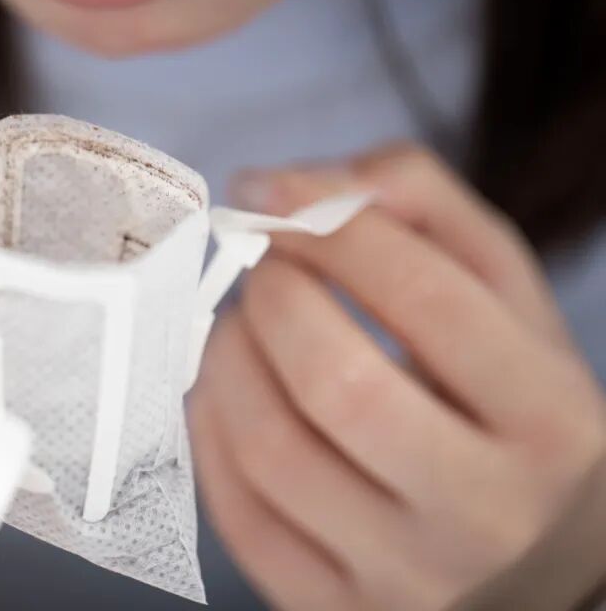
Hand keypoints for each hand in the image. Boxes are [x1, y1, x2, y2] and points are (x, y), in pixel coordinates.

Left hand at [190, 145, 605, 609]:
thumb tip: (283, 187)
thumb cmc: (507, 408)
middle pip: (335, 376)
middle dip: (272, 296)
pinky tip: (227, 395)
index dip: (328, 227)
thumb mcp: (503, 297)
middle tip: (263, 273)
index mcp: (551, 419)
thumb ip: (418, 208)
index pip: (426, 295)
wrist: (533, 558)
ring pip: (270, 447)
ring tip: (239, 328)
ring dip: (225, 358)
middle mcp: (486, 511)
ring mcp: (406, 575)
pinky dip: (208, 433)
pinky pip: (237, 515)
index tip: (271, 199)